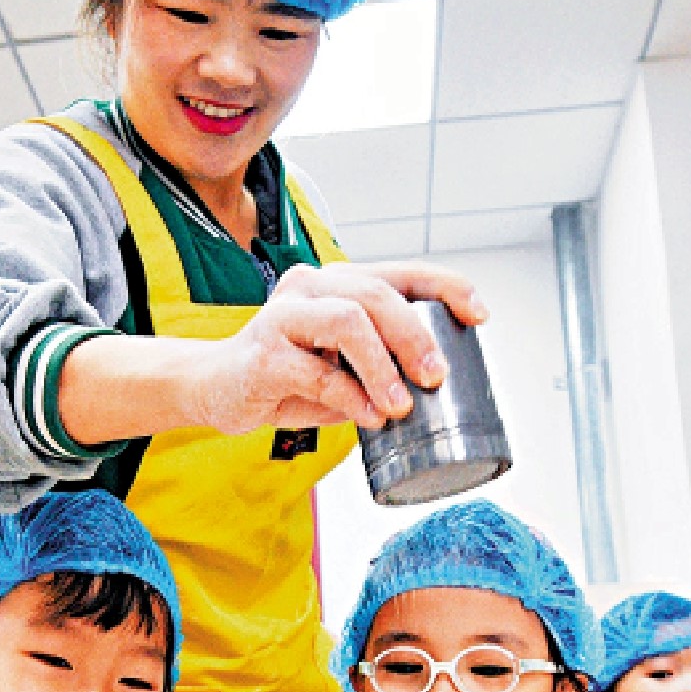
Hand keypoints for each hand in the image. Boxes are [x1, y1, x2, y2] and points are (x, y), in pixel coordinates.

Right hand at [184, 262, 486, 434]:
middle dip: (415, 335)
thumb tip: (434, 389)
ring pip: (347, 322)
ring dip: (383, 366)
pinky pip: (316, 371)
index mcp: (338, 284)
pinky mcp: (262, 353)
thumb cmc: (283, 376)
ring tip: (401, 405)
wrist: (211, 389)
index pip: (400, 273)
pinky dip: (350, 398)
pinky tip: (369, 418)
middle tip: (436, 377)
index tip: (478, 314)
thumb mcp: (341, 368)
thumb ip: (378, 368)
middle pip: (376, 294)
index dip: (446, 287)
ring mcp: (282, 316)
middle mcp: (310, 287)